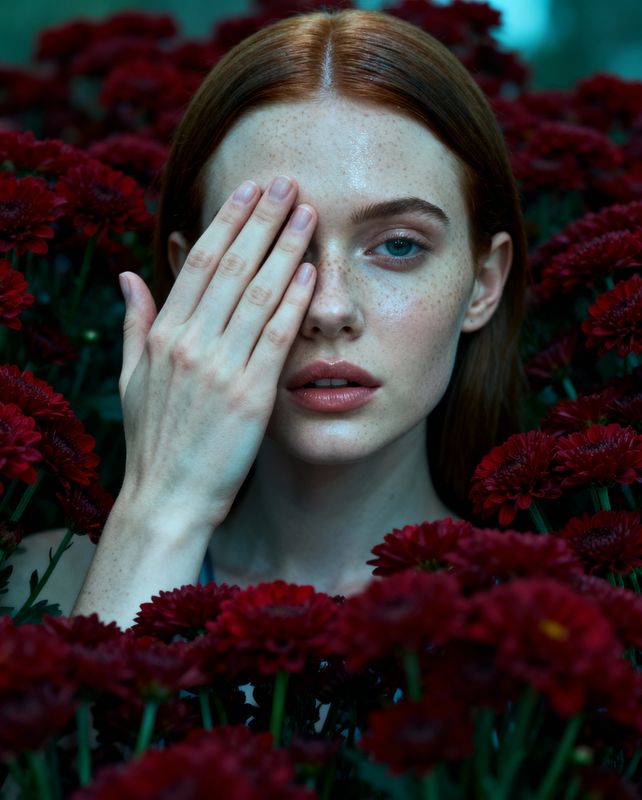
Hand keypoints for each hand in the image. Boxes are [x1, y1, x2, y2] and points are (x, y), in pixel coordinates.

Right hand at [117, 176, 316, 531]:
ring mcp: (220, 369)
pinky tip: (310, 272)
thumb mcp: (131, 379)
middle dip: (262, 219)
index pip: (198, 263)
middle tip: (288, 183)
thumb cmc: (153, 440)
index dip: (227, 222)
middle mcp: (190, 344)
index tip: (249, 191)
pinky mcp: (250, 397)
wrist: (169, 499)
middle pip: (232, 266)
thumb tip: (129, 277)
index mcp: (163, 334)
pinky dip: (293, 301)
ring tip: (308, 212)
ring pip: (257, 294)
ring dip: (285, 248)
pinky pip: (275, 338)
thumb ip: (133, 324)